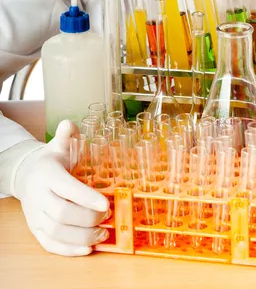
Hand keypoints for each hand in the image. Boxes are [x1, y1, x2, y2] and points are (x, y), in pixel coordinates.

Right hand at [13, 120, 109, 255]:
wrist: (27, 175)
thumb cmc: (52, 160)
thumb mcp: (59, 145)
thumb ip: (67, 135)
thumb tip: (68, 124)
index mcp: (47, 174)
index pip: (65, 188)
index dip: (85, 197)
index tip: (106, 203)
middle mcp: (39, 196)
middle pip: (61, 214)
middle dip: (88, 218)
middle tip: (109, 215)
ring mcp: (36, 215)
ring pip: (56, 232)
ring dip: (82, 236)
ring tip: (104, 232)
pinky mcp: (36, 229)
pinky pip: (50, 244)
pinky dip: (70, 250)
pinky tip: (88, 247)